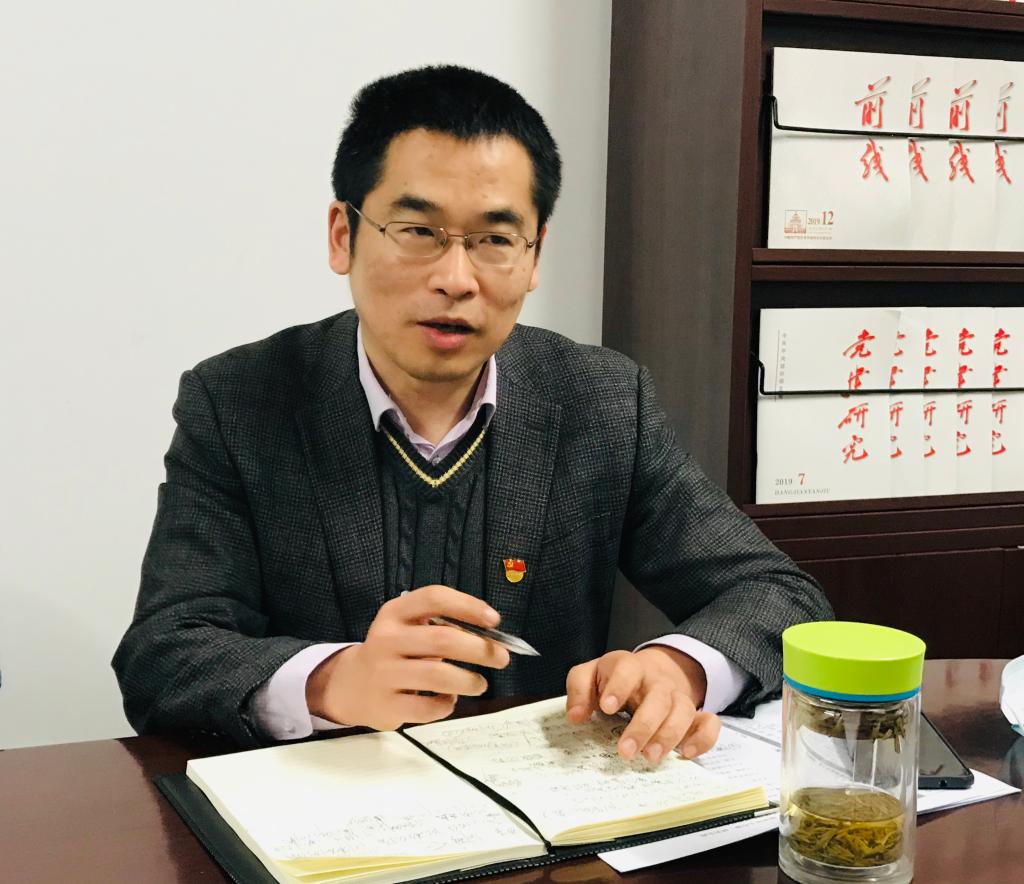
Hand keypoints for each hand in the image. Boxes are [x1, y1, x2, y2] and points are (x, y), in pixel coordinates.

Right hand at [305, 585, 510, 730]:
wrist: (351, 686)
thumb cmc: (394, 652)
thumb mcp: (408, 628)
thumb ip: (442, 626)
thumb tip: (491, 637)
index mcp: (395, 612)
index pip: (434, 598)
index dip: (468, 606)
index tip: (494, 621)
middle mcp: (386, 639)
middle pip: (442, 639)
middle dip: (480, 649)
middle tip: (501, 658)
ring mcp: (384, 673)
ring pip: (438, 676)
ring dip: (469, 680)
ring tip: (480, 683)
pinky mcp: (386, 706)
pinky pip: (427, 707)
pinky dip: (447, 705)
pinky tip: (449, 700)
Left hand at [565, 646, 720, 763]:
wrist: (652, 672)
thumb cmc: (615, 678)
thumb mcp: (591, 675)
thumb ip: (579, 689)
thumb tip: (575, 716)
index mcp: (629, 667)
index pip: (627, 669)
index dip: (618, 686)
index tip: (607, 707)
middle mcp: (656, 681)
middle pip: (657, 697)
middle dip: (643, 725)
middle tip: (626, 751)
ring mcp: (677, 697)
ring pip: (683, 710)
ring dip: (669, 735)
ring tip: (651, 756)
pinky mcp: (694, 715)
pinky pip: (709, 723)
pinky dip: (703, 738)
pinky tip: (687, 753)